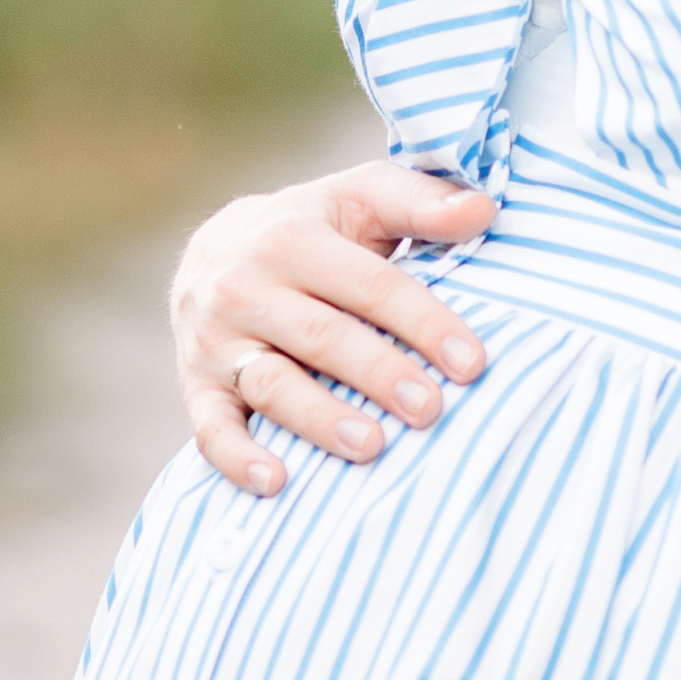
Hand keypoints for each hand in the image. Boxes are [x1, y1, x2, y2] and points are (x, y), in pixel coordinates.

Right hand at [171, 160, 494, 495]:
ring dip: (321, 419)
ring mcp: (215, 341)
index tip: (472, 362)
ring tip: (372, 447)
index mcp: (290, 237)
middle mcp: (244, 287)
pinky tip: (276, 482)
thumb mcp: (360, 197)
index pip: (369, 285)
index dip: (423, 323)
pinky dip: (237, 457)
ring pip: (271, 385)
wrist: (213, 250)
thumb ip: (420, 202)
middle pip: (321, 337)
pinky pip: (210, 427)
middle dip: (378, 374)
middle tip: (430, 409)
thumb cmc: (311, 227)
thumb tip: (484, 210)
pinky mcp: (196, 386)